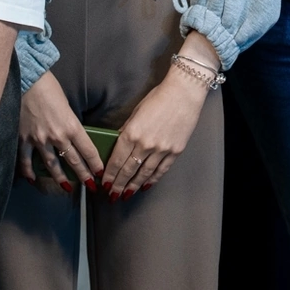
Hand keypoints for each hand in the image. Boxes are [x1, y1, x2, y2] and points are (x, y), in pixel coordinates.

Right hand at [17, 72, 103, 191]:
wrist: (26, 80)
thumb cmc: (48, 88)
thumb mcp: (66, 106)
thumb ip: (70, 124)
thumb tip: (71, 137)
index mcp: (71, 126)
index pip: (88, 150)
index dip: (95, 164)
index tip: (100, 173)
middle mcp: (57, 136)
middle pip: (73, 161)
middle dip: (84, 175)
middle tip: (91, 186)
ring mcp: (39, 140)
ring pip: (52, 165)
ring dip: (60, 178)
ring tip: (67, 187)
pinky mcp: (23, 139)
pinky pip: (26, 160)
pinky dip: (29, 171)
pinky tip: (33, 179)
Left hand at [102, 70, 209, 198]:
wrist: (184, 93)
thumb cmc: (159, 98)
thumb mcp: (136, 112)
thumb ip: (126, 130)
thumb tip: (117, 143)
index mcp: (131, 133)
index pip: (117, 160)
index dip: (110, 174)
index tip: (105, 184)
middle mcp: (145, 145)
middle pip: (128, 170)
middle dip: (119, 185)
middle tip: (113, 196)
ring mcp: (161, 150)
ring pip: (144, 173)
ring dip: (134, 186)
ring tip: (127, 194)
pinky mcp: (175, 151)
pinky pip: (162, 170)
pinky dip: (153, 179)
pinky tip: (146, 185)